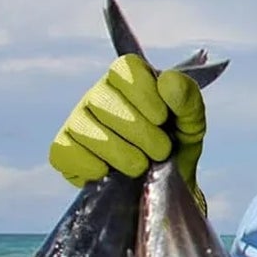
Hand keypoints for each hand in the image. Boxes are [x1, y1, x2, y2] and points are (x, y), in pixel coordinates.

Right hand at [48, 55, 207, 211]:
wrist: (166, 188)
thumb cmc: (176, 147)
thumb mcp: (191, 124)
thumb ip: (188, 100)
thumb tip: (168, 81)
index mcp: (129, 80)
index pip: (125, 68)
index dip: (145, 94)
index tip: (162, 119)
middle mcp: (99, 95)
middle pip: (104, 100)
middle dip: (139, 132)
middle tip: (160, 151)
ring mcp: (79, 121)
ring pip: (84, 127)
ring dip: (120, 153)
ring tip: (141, 166)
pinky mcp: (65, 149)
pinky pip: (64, 151)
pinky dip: (90, 165)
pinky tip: (110, 172)